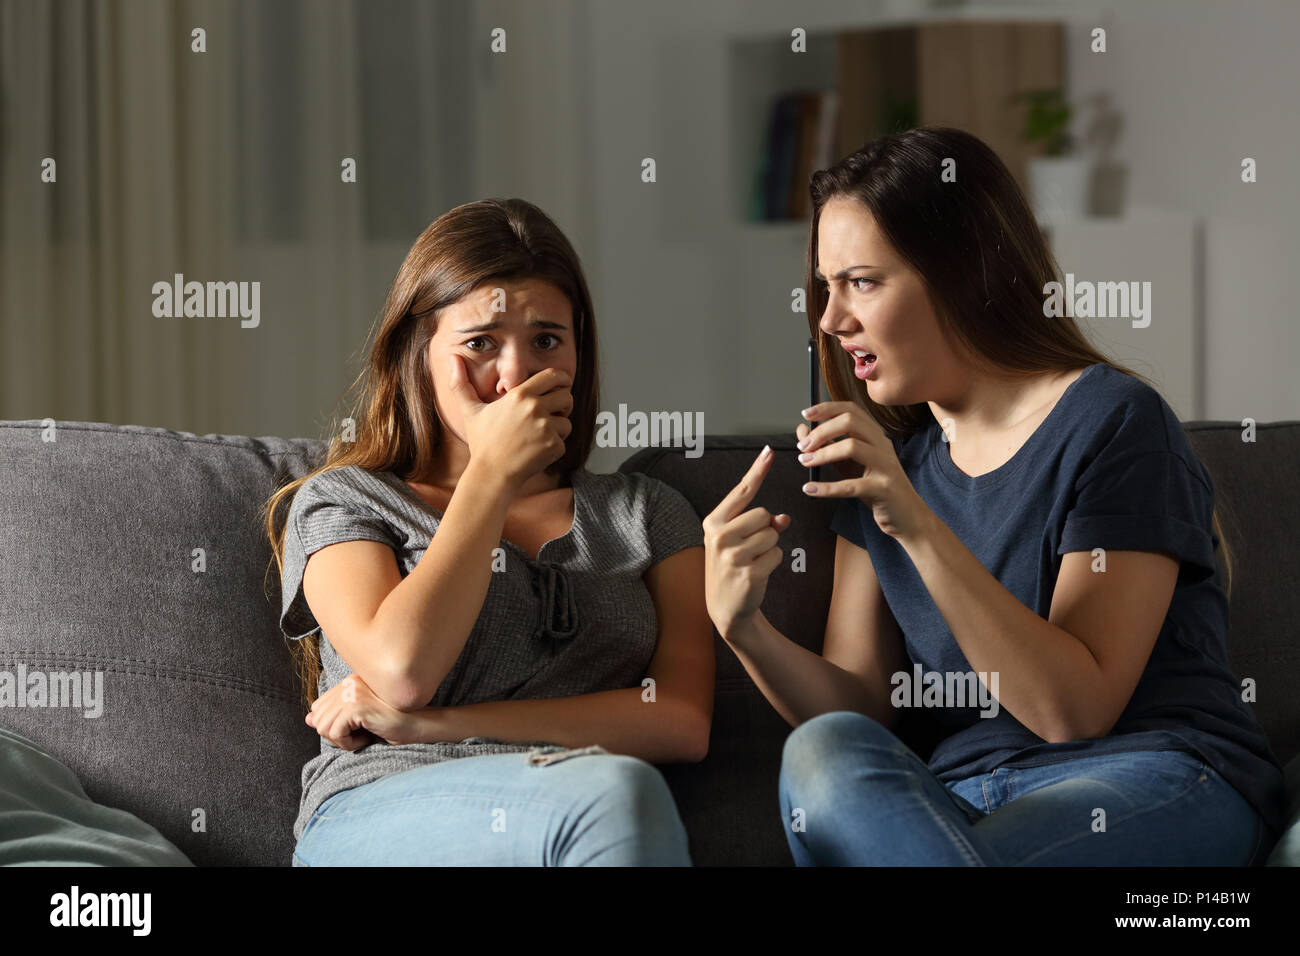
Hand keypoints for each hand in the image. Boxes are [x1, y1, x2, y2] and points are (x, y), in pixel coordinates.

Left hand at [305, 674, 421, 749]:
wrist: (420, 725)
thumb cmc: (394, 724)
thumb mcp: (360, 720)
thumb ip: (335, 715)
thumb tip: (308, 718)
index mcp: (350, 681)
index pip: (318, 707)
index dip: (332, 726)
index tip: (355, 730)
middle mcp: (349, 682)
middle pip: (318, 718)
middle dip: (336, 735)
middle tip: (359, 736)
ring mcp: (353, 692)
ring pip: (323, 727)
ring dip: (343, 741)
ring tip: (364, 737)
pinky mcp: (357, 706)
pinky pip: (335, 734)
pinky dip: (348, 744)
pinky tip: (367, 738)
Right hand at [444, 354, 573, 490]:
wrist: (491, 474)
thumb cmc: (482, 443)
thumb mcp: (470, 411)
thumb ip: (462, 383)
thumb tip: (452, 358)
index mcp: (520, 395)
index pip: (554, 375)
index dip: (562, 379)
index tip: (562, 385)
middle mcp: (535, 408)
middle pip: (567, 396)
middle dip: (563, 405)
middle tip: (553, 414)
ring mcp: (545, 427)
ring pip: (566, 421)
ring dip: (558, 429)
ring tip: (539, 436)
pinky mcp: (553, 446)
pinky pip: (563, 442)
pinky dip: (554, 447)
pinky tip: (537, 451)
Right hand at [702, 446, 790, 637]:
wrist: (727, 607)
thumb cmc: (734, 566)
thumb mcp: (738, 541)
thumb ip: (756, 523)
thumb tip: (783, 519)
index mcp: (713, 523)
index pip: (741, 492)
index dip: (757, 471)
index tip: (769, 452)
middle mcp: (719, 536)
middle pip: (763, 514)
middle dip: (766, 529)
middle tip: (751, 548)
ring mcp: (732, 555)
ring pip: (773, 534)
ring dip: (770, 547)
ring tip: (753, 561)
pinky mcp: (748, 572)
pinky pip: (778, 554)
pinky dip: (774, 562)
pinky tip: (757, 573)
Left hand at [797, 401, 927, 539]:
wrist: (907, 516)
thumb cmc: (876, 488)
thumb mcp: (849, 464)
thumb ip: (827, 446)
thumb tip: (802, 431)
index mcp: (875, 435)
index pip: (851, 410)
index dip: (826, 408)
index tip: (805, 414)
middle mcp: (882, 445)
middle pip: (850, 422)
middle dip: (821, 431)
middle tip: (803, 446)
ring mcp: (885, 466)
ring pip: (852, 447)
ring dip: (823, 454)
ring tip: (805, 462)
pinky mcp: (883, 489)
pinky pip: (852, 486)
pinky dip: (827, 487)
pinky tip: (810, 489)